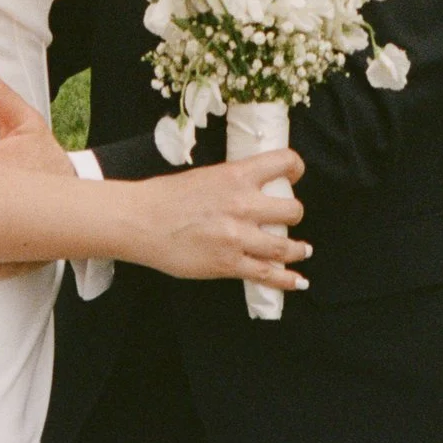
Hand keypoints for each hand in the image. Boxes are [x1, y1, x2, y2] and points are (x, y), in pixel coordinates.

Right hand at [133, 149, 310, 291]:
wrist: (140, 221)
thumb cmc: (165, 197)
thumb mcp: (204, 175)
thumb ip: (232, 182)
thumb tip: (250, 188)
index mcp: (237, 175)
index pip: (284, 162)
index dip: (295, 169)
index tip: (294, 176)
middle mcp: (243, 204)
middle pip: (293, 210)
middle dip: (294, 215)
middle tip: (288, 219)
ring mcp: (238, 236)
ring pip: (285, 246)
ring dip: (297, 249)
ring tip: (301, 249)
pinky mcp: (229, 264)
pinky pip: (267, 274)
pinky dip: (286, 279)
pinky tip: (297, 280)